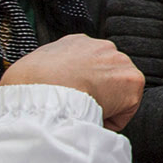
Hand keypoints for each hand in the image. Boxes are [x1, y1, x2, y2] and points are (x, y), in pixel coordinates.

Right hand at [0, 34, 144, 130]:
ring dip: (107, 104)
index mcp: (77, 42)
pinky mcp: (132, 82)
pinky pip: (125, 110)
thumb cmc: (30, 84)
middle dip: (99, 92)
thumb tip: (52, 82)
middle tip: (81, 107)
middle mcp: (102, 47)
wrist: (40, 93)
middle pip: (108, 75)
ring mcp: (119, 62)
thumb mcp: (35, 66)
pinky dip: (113, 120)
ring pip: (119, 91)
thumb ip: (52, 68)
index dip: (83, 84)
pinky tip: (93, 118)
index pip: (89, 64)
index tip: (75, 96)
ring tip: (85, 113)